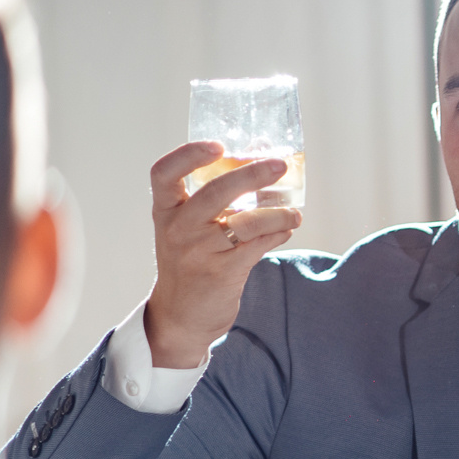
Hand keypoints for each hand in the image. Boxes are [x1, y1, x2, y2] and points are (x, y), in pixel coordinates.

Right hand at [142, 142, 301, 368]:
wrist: (181, 314)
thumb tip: (262, 154)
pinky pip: (258, 246)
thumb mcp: (190, 227)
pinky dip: (278, 234)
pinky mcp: (221, 273)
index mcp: (166, 210)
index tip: (218, 144)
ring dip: (279, 213)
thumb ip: (217, 197)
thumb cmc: (191, 259)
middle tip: (280, 165)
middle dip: (252, 175)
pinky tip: (287, 230)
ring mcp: (198, 252)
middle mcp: (178, 228)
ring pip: (246, 223)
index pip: (164, 173)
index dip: (188, 154)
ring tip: (295, 214)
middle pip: (215, 192)